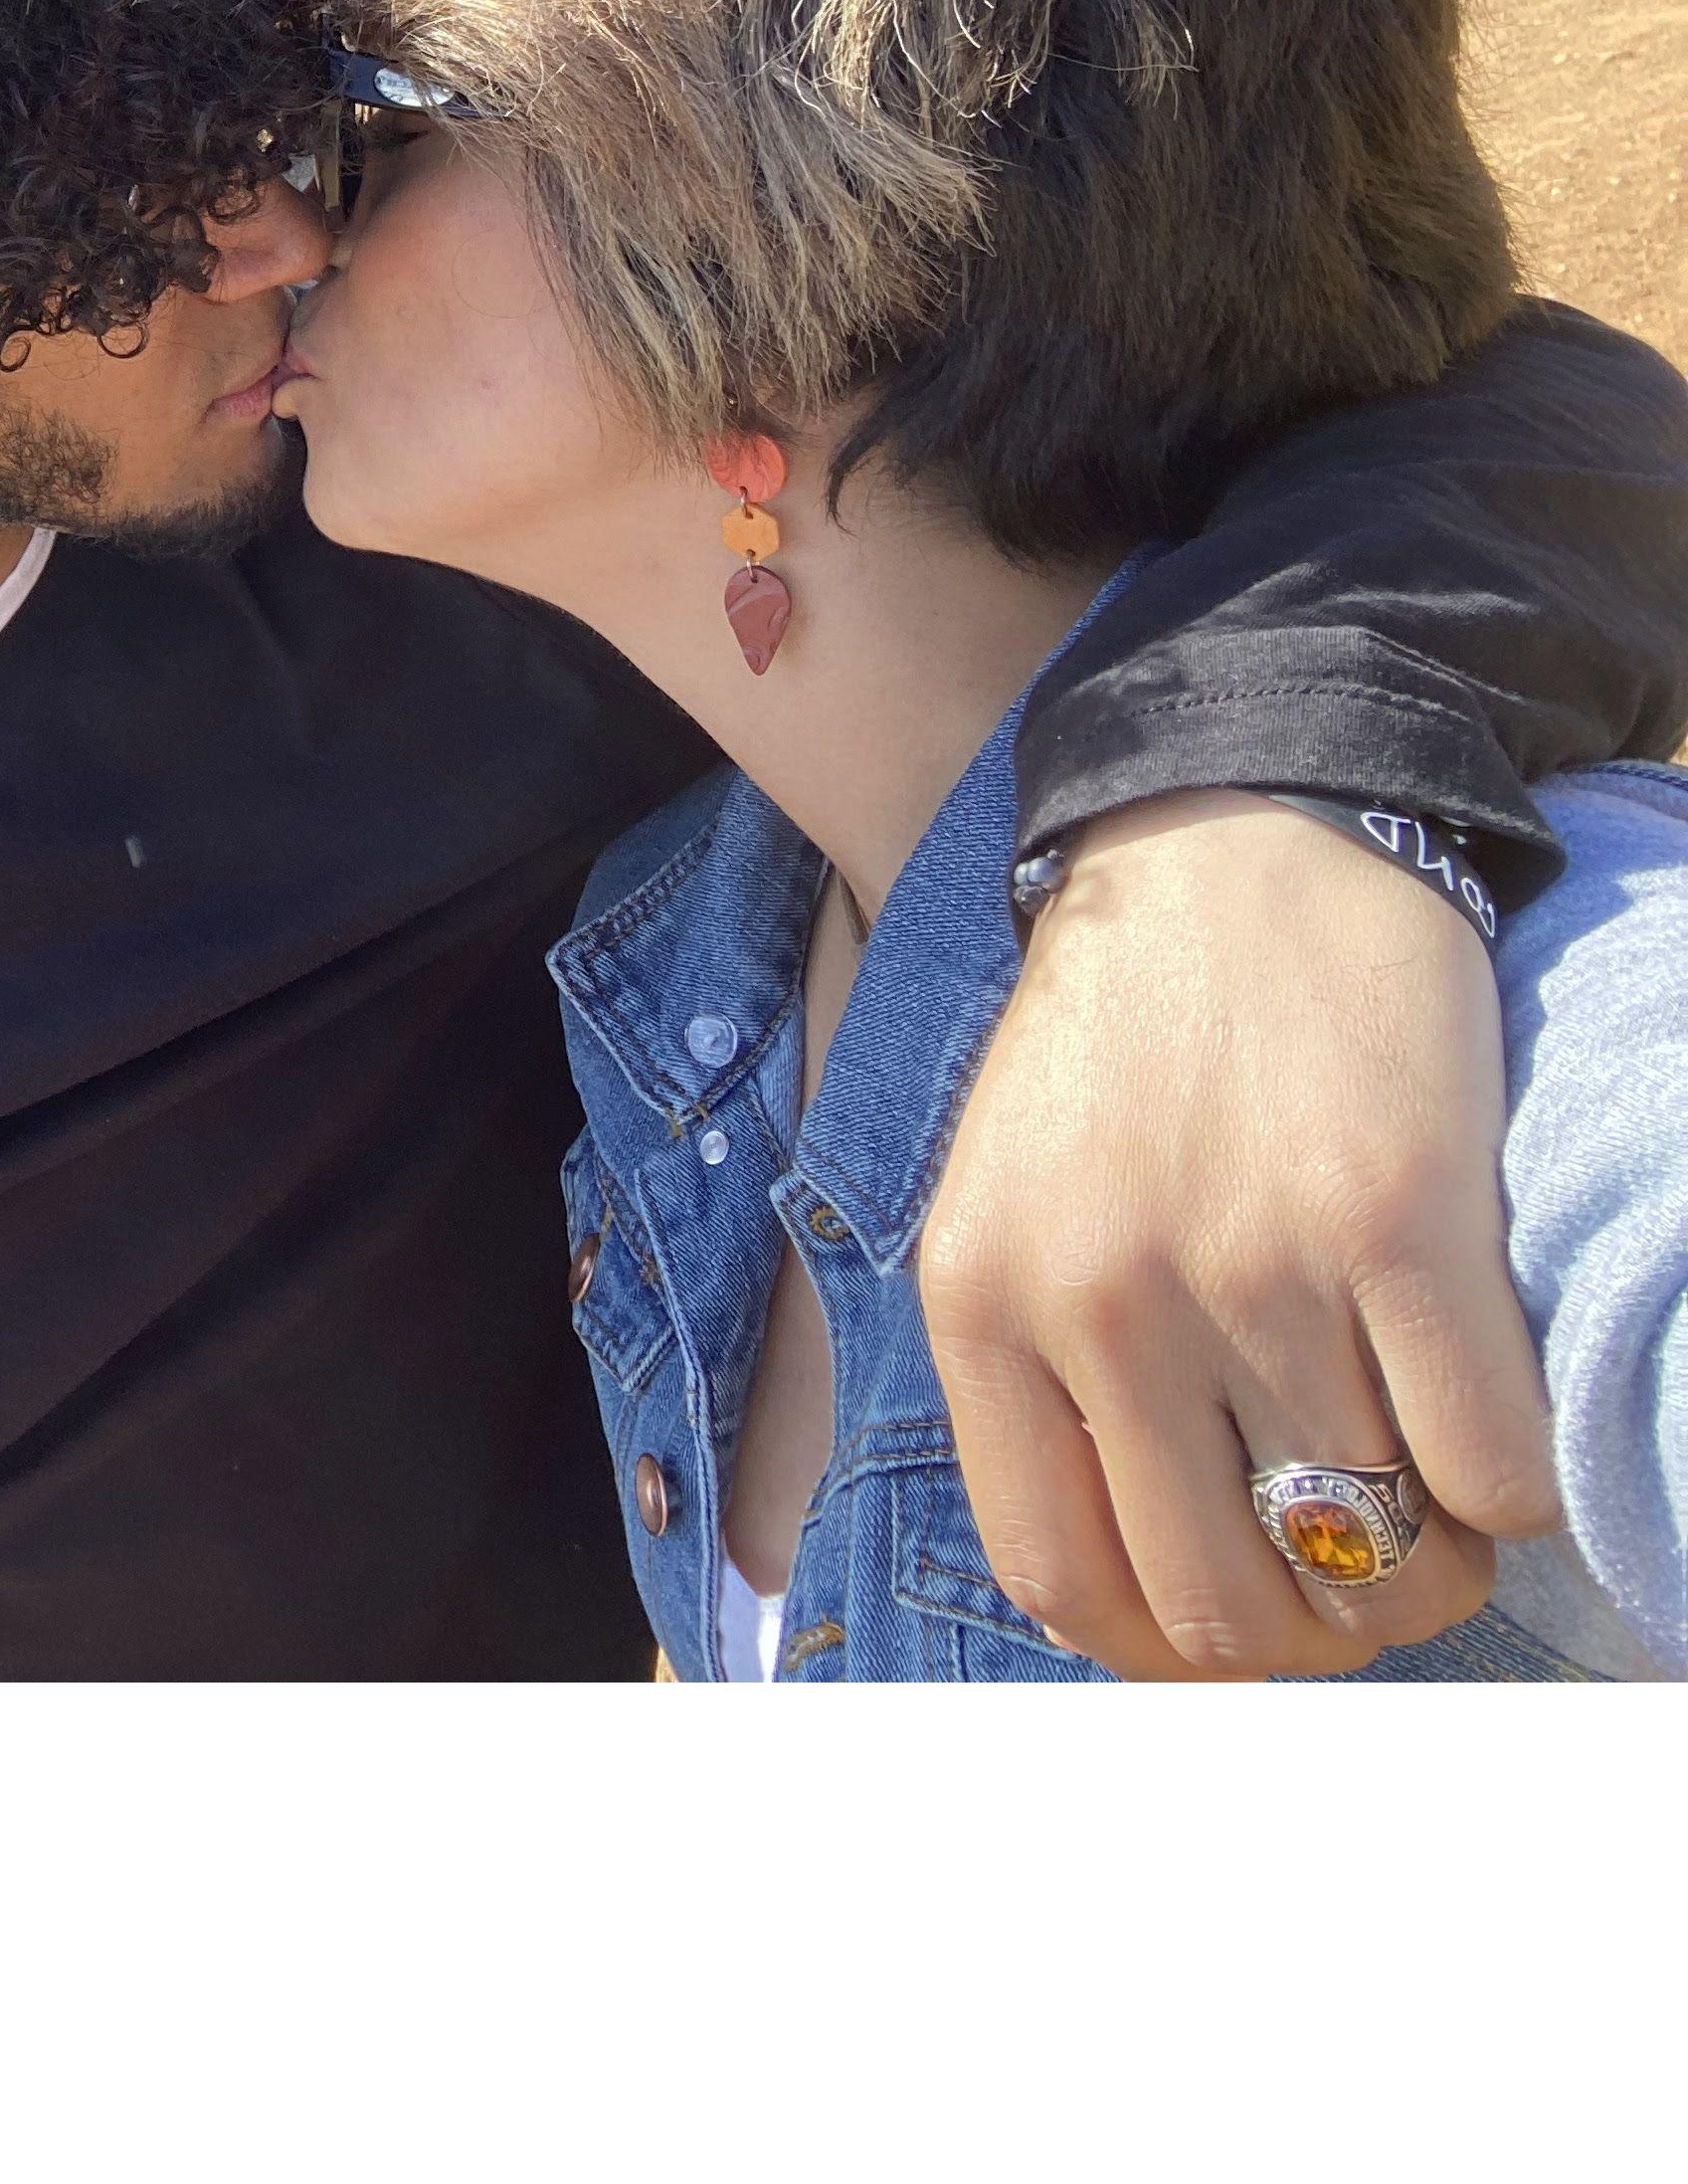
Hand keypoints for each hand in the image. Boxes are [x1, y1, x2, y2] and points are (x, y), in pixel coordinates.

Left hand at [920, 791, 1562, 1679]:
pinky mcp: (1398, 1219)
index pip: (1068, 1584)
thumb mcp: (1012, 1204)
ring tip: (1423, 1466)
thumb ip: (1041, 1384)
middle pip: (1230, 1603)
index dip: (1174, 1645)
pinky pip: (1490, 1476)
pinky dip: (1506, 1485)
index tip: (1241, 1618)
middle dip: (1314, 1621)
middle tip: (1356, 1554)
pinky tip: (1475, 1394)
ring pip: (1376, 1552)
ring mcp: (1251, 1261)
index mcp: (983, 1301)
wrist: (1228, 844)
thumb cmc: (1127, 1047)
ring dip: (1427, 1553)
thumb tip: (1133, 1608)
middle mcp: (1101, 1297)